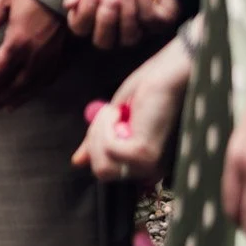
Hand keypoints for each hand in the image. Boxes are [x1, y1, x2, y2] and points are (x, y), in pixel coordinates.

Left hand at [0, 0, 67, 111]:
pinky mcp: (61, 55)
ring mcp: (50, 56)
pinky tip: (29, 95)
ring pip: (32, 85)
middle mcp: (34, 54)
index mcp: (17, 41)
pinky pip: (48, 79)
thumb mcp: (2, 1)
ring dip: (17, 98)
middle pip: (14, 84)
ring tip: (4, 109)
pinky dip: (37, 90)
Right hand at [64, 0, 181, 49]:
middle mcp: (113, 28)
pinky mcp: (157, 24)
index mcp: (91, 14)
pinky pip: (149, 22)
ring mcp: (136, 29)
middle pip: (103, 42)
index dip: (85, 14)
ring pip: (128, 38)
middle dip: (106, 19)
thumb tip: (68, 5)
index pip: (80, 27)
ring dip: (127, 10)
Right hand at [73, 34, 191, 187]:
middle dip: (94, 139)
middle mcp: (147, 168)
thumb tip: (77, 161)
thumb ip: (98, 142)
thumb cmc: (146, 89)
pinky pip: (108, 149)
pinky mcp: (143, 153)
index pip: (105, 171)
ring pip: (103, 166)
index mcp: (142, 162)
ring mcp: (147, 163)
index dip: (95, 147)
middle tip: (108, 114)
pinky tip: (119, 111)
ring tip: (114, 112)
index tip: (99, 125)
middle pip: (101, 172)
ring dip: (99, 132)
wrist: (168, 73)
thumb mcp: (113, 118)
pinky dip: (105, 125)